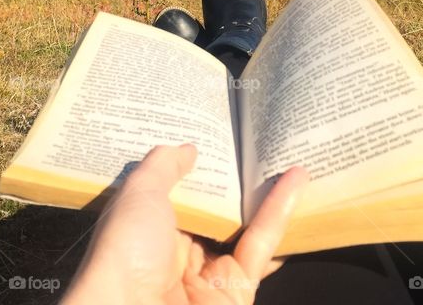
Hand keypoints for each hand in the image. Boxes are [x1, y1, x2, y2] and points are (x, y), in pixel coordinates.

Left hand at [62, 143, 308, 304]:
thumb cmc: (126, 254)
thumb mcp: (138, 195)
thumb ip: (163, 167)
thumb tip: (189, 148)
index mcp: (147, 229)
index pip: (177, 192)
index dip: (196, 167)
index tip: (216, 135)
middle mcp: (178, 252)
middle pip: (214, 210)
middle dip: (234, 180)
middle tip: (256, 142)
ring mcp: (209, 271)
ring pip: (244, 226)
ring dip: (266, 193)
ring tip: (285, 156)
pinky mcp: (238, 288)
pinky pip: (261, 245)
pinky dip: (280, 212)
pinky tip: (296, 181)